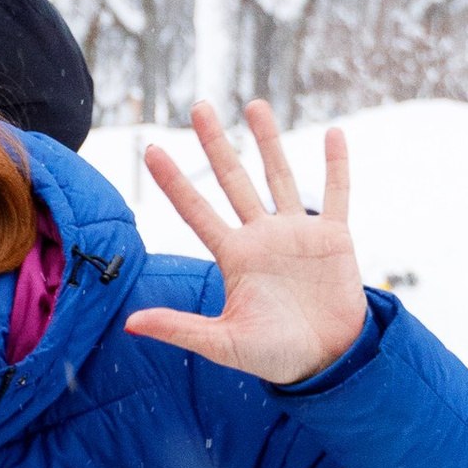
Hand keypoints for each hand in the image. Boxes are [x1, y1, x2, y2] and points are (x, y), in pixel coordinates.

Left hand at [123, 102, 368, 386]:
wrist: (326, 362)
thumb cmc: (273, 356)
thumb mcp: (222, 343)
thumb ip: (180, 328)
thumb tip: (130, 323)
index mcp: (233, 257)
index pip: (195, 211)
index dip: (174, 182)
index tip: (150, 150)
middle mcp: (261, 237)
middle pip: (233, 180)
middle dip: (215, 144)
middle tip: (199, 107)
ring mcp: (297, 234)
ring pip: (279, 176)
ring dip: (268, 141)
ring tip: (254, 104)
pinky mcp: (334, 238)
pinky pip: (337, 195)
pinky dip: (337, 166)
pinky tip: (334, 134)